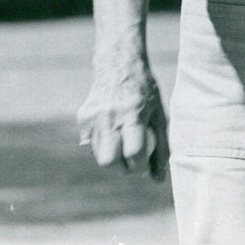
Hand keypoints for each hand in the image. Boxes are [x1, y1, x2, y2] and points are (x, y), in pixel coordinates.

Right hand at [77, 63, 169, 180]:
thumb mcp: (159, 113)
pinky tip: (111, 130)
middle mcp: (111, 115)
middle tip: (131, 160)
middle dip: (121, 168)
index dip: (140, 166)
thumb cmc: (144, 91)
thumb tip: (158, 180)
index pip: (134, 153)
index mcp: (134, 113)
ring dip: (112, 158)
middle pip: (109, 161)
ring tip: (123, 142)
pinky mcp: (83, 117)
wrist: (119, 64)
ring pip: (98, 156)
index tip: (143, 164)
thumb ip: (161, 147)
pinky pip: (90, 144)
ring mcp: (94, 116)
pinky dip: (101, 145)